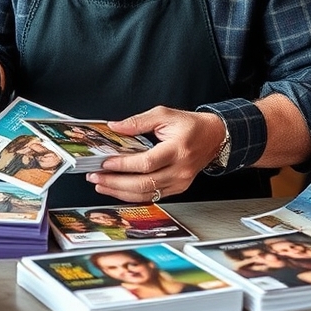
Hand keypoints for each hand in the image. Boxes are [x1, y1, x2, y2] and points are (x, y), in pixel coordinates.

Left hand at [85, 105, 225, 202]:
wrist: (214, 137)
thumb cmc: (190, 125)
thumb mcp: (164, 114)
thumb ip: (138, 121)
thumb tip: (116, 127)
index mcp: (178, 149)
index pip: (147, 162)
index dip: (124, 165)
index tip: (106, 163)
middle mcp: (180, 169)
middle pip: (144, 183)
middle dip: (116, 183)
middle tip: (97, 177)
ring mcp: (180, 182)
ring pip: (147, 194)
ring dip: (121, 191)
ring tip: (102, 185)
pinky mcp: (178, 188)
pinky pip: (153, 196)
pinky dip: (133, 194)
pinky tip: (119, 189)